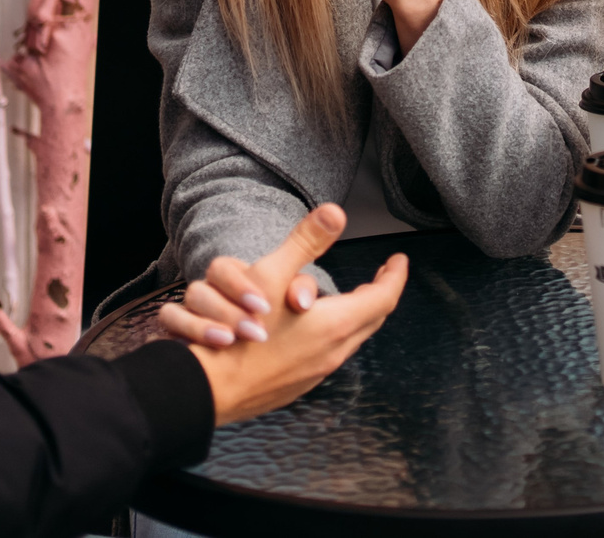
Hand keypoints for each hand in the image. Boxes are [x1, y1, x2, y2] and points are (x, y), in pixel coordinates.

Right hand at [183, 203, 407, 425]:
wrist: (206, 390)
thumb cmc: (237, 334)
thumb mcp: (270, 276)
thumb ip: (305, 242)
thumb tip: (335, 213)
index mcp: (334, 325)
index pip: (382, 297)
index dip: (394, 276)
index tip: (398, 262)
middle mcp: (331, 352)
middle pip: (369, 320)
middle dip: (378, 295)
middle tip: (381, 279)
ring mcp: (314, 373)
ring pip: (347, 339)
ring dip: (352, 317)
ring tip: (349, 300)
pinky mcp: (295, 385)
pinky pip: (325, 355)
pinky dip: (329, 336)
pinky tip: (312, 329)